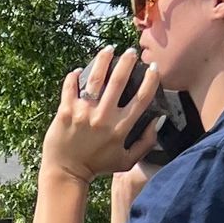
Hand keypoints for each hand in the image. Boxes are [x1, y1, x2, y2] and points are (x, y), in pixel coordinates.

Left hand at [41, 47, 164, 182]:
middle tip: (130, 52)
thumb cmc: (98, 166)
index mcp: (121, 128)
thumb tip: (158, 120)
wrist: (66, 172)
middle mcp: (103, 118)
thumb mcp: (127, 161)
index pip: (142, 98)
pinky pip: (70, 86)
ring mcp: (83, 113)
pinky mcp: (65, 111)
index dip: (150, 80)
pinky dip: (74, 76)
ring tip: (109, 49)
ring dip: (103, 60)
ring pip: (95, 78)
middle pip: (119, 81)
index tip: (153, 68)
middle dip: (127, 62)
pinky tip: (79, 70)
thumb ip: (147, 142)